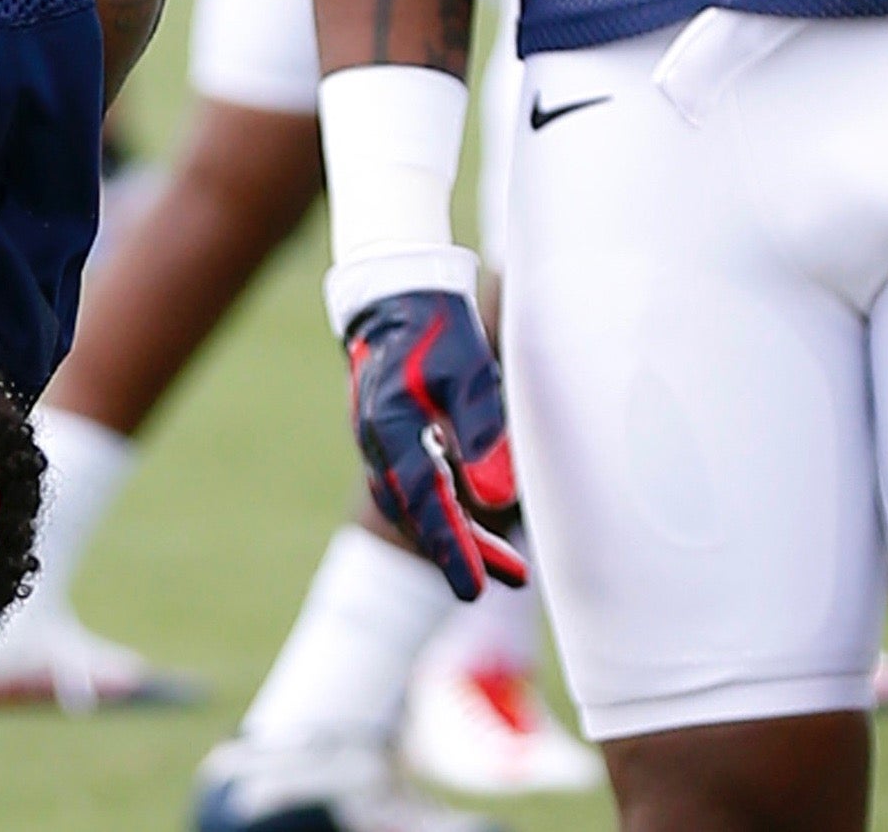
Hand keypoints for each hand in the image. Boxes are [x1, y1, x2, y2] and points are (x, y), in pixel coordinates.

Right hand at [343, 287, 526, 599]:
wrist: (396, 298)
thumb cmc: (439, 331)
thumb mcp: (472, 377)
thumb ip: (482, 436)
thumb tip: (497, 500)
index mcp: (393, 429)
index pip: (427, 503)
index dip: (453, 549)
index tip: (476, 590)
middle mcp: (378, 444)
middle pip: (418, 513)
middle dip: (460, 552)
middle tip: (498, 586)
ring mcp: (379, 443)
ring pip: (416, 504)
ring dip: (458, 536)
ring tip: (508, 568)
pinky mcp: (391, 438)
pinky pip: (415, 486)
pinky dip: (444, 510)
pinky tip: (474, 524)